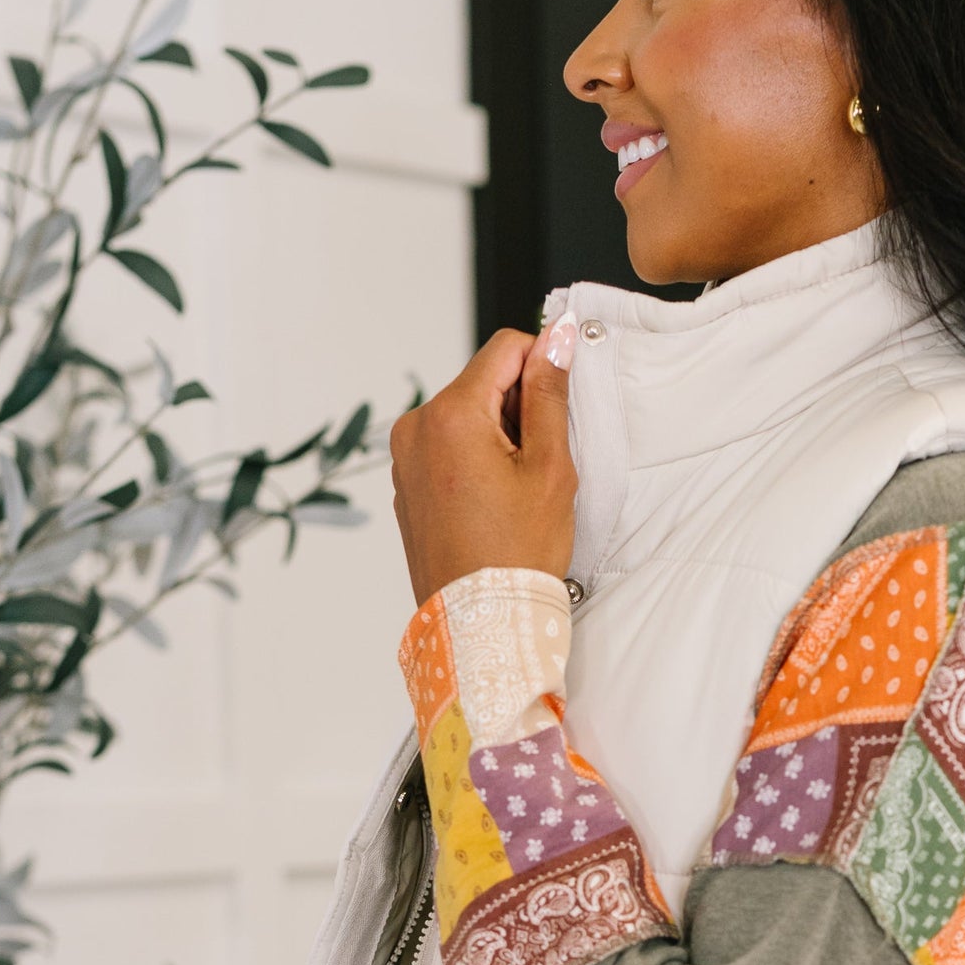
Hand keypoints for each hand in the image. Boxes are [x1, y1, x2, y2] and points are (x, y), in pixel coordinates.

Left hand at [389, 319, 578, 604]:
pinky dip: (474, 461)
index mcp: (450, 415)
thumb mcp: (550, 467)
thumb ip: (550, 394)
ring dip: (497, 436)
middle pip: (482, 382)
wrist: (480, 624)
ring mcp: (405, 458)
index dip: (542, 366)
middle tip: (538, 466)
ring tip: (514, 491)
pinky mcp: (407, 484)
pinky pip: (447, 449)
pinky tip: (493, 504)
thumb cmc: (515, 557)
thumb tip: (554, 340)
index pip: (505, 349)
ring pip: (466, 416)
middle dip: (517, 409)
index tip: (560, 402)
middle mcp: (416, 428)